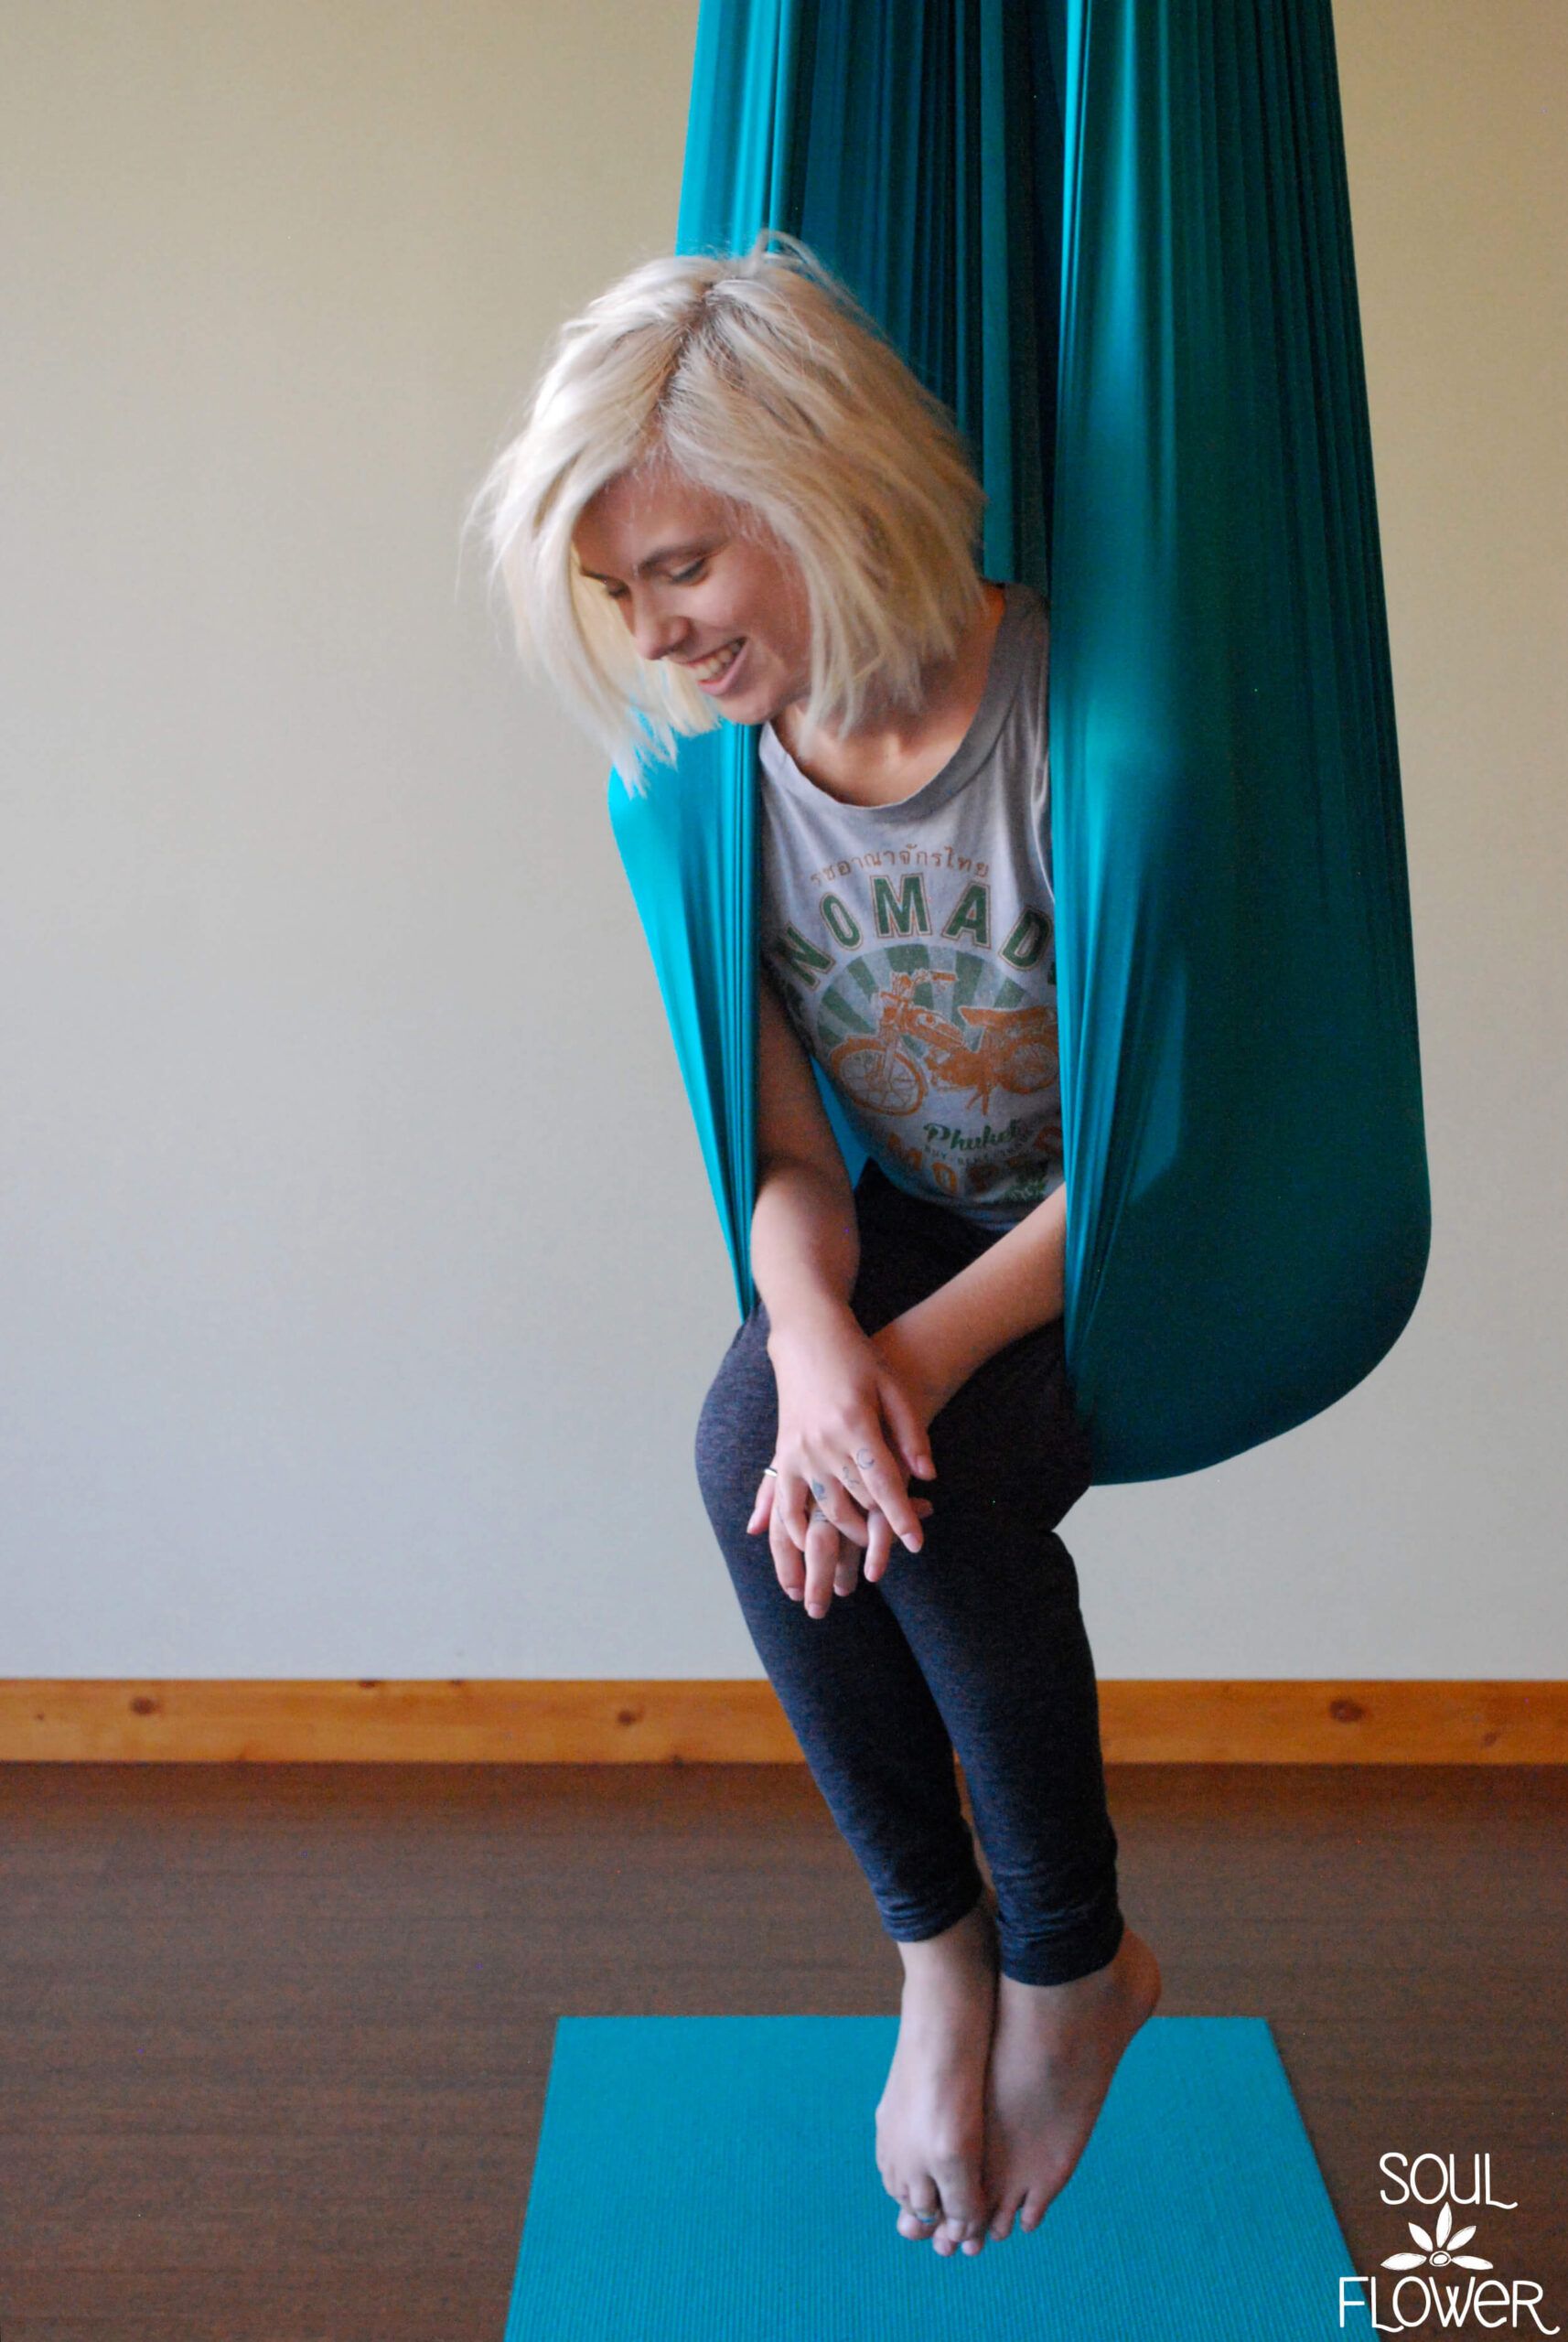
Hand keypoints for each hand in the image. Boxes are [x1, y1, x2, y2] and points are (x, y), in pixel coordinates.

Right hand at [746, 1308, 950, 1616]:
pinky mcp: (783, 1451)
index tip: (918, 1544)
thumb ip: (911, 1434)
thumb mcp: (892, 1388)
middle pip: (854, 1503)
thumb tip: (927, 1479)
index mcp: (854, 1425)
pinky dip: (793, 1529)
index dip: (902, 1517)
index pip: (883, 1484)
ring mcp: (798, 1450)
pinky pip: (785, 1501)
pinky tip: (804, 1547)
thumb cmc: (857, 1358)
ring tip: (854, 1558)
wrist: (807, 1335)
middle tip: (890, 1558)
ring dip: (839, 1537)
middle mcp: (822, 1443)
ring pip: (821, 1510)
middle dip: (874, 1533)